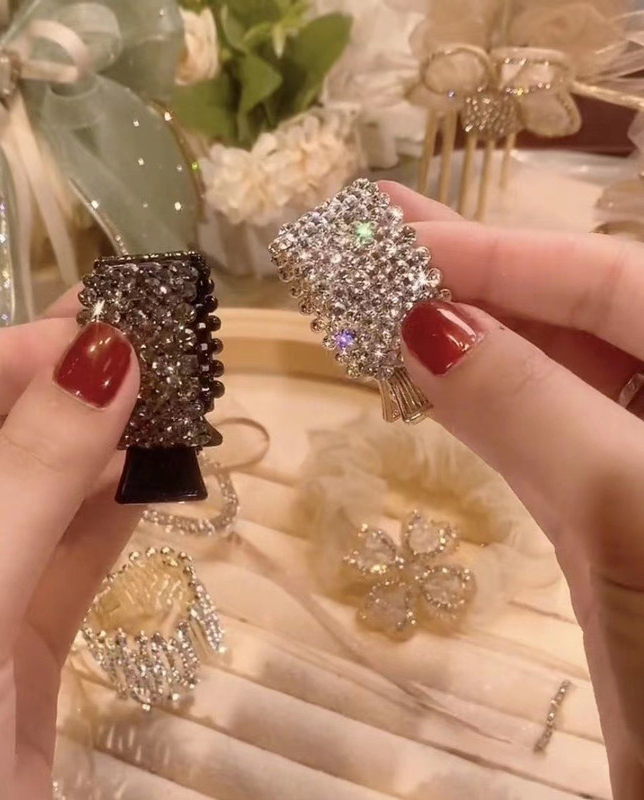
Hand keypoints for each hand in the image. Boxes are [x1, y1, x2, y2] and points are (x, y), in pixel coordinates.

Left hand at [0, 317, 139, 799]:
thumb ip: (27, 484)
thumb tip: (108, 352)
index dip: (3, 358)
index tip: (100, 336)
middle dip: (60, 394)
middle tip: (149, 346)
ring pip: (30, 492)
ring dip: (100, 450)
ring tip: (173, 401)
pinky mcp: (11, 639)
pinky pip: (64, 551)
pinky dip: (114, 511)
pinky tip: (163, 470)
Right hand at [383, 182, 643, 797]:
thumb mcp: (620, 503)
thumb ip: (523, 400)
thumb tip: (412, 317)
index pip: (603, 275)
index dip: (490, 250)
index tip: (387, 228)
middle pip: (570, 313)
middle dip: (468, 271)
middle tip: (371, 223)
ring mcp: (639, 455)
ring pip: (544, 373)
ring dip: (459, 334)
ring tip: (376, 289)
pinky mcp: (605, 510)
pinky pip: (533, 432)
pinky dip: (474, 401)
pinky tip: (420, 367)